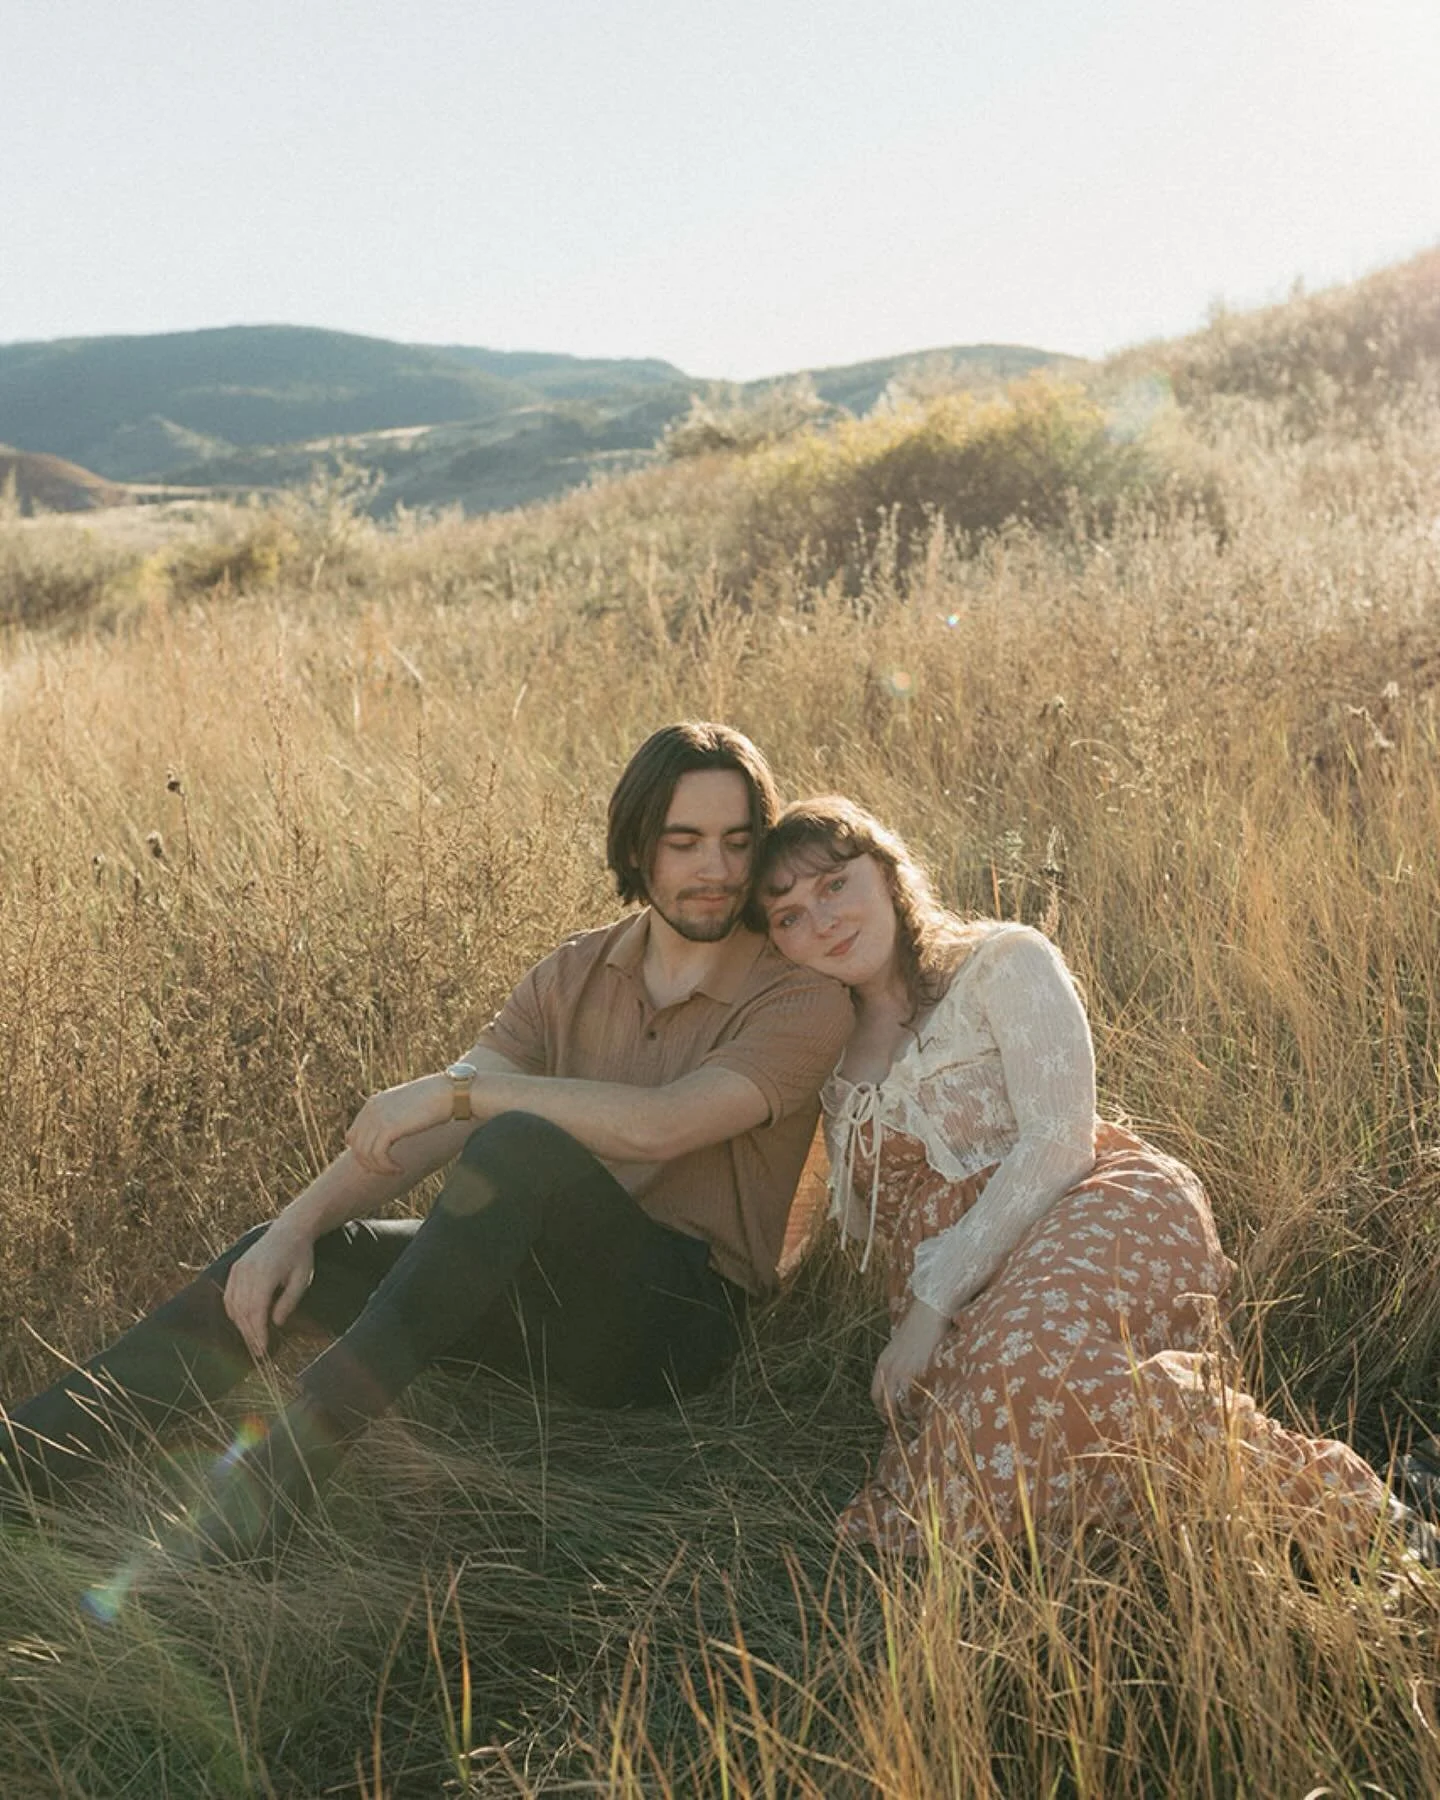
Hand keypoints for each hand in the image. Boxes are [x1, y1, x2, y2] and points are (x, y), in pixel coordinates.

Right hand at [223, 1223, 315, 1360]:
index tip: (263, 1350)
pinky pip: (229, 1295)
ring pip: (233, 1305)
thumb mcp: (301, 1280)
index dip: (258, 1333)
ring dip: (241, 1326)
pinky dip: (233, 1312)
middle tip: (258, 1353)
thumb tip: (276, 1324)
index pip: (257, 1311)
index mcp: (266, 1274)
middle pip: (243, 1311)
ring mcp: (238, 1269)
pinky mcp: (235, 1268)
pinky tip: (242, 1323)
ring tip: (252, 1341)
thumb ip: (289, 1302)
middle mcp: (248, 1271)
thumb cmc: (300, 1255)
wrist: (290, 1229)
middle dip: (250, 1334)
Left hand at [345, 1075, 451, 1175]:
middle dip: (370, 1163)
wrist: (449, 1092)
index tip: (382, 1162)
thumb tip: (388, 1137)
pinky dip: (386, 1167)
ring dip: (379, 1168)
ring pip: (365, 1154)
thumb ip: (392, 1119)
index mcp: (373, 1103)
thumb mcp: (406, 1108)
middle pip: (357, 1147)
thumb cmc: (435, 1100)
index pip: (354, 1135)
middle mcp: (371, 1109)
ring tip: (396, 1171)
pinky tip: (400, 1169)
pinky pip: (377, 1156)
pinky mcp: (388, 1127)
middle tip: (388, 1171)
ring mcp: (377, 1117)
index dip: (365, 1153)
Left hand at [871, 1299, 948, 1420]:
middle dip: (894, 1422)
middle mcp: (889, 1369)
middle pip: (886, 1405)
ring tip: (917, 1430)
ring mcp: (903, 1371)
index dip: (882, 1411)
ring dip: (907, 1421)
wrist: (930, 1311)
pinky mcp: (918, 1371)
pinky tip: (926, 1416)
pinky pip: (915, 1399)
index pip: (876, 1396)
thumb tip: (901, 1386)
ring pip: (899, 1406)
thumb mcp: (899, 1348)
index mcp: (883, 1364)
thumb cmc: (919, 1329)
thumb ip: (896, 1366)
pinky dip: (919, 1411)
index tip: (891, 1421)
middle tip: (905, 1433)